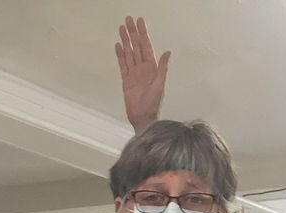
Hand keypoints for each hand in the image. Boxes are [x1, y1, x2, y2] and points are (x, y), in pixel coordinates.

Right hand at [115, 15, 169, 131]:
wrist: (143, 119)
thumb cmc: (153, 104)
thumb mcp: (160, 85)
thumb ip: (162, 68)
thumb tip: (167, 52)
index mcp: (152, 68)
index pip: (146, 46)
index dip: (143, 33)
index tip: (140, 21)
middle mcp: (143, 68)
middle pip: (136, 46)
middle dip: (132, 32)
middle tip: (128, 19)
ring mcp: (134, 74)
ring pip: (129, 53)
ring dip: (125, 40)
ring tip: (121, 28)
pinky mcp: (126, 80)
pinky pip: (122, 64)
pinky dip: (120, 55)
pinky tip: (118, 45)